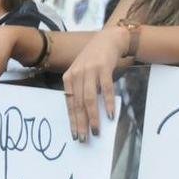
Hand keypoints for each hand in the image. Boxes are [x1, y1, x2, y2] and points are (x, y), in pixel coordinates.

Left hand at [62, 26, 124, 140]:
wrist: (108, 39)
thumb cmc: (94, 59)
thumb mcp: (82, 72)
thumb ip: (80, 89)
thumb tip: (83, 115)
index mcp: (69, 77)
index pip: (69, 103)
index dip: (72, 120)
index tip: (75, 135)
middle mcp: (77, 74)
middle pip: (78, 103)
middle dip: (81, 123)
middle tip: (84, 139)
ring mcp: (90, 70)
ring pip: (89, 98)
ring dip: (93, 117)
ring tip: (96, 131)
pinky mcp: (103, 67)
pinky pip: (105, 89)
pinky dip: (108, 103)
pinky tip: (110, 114)